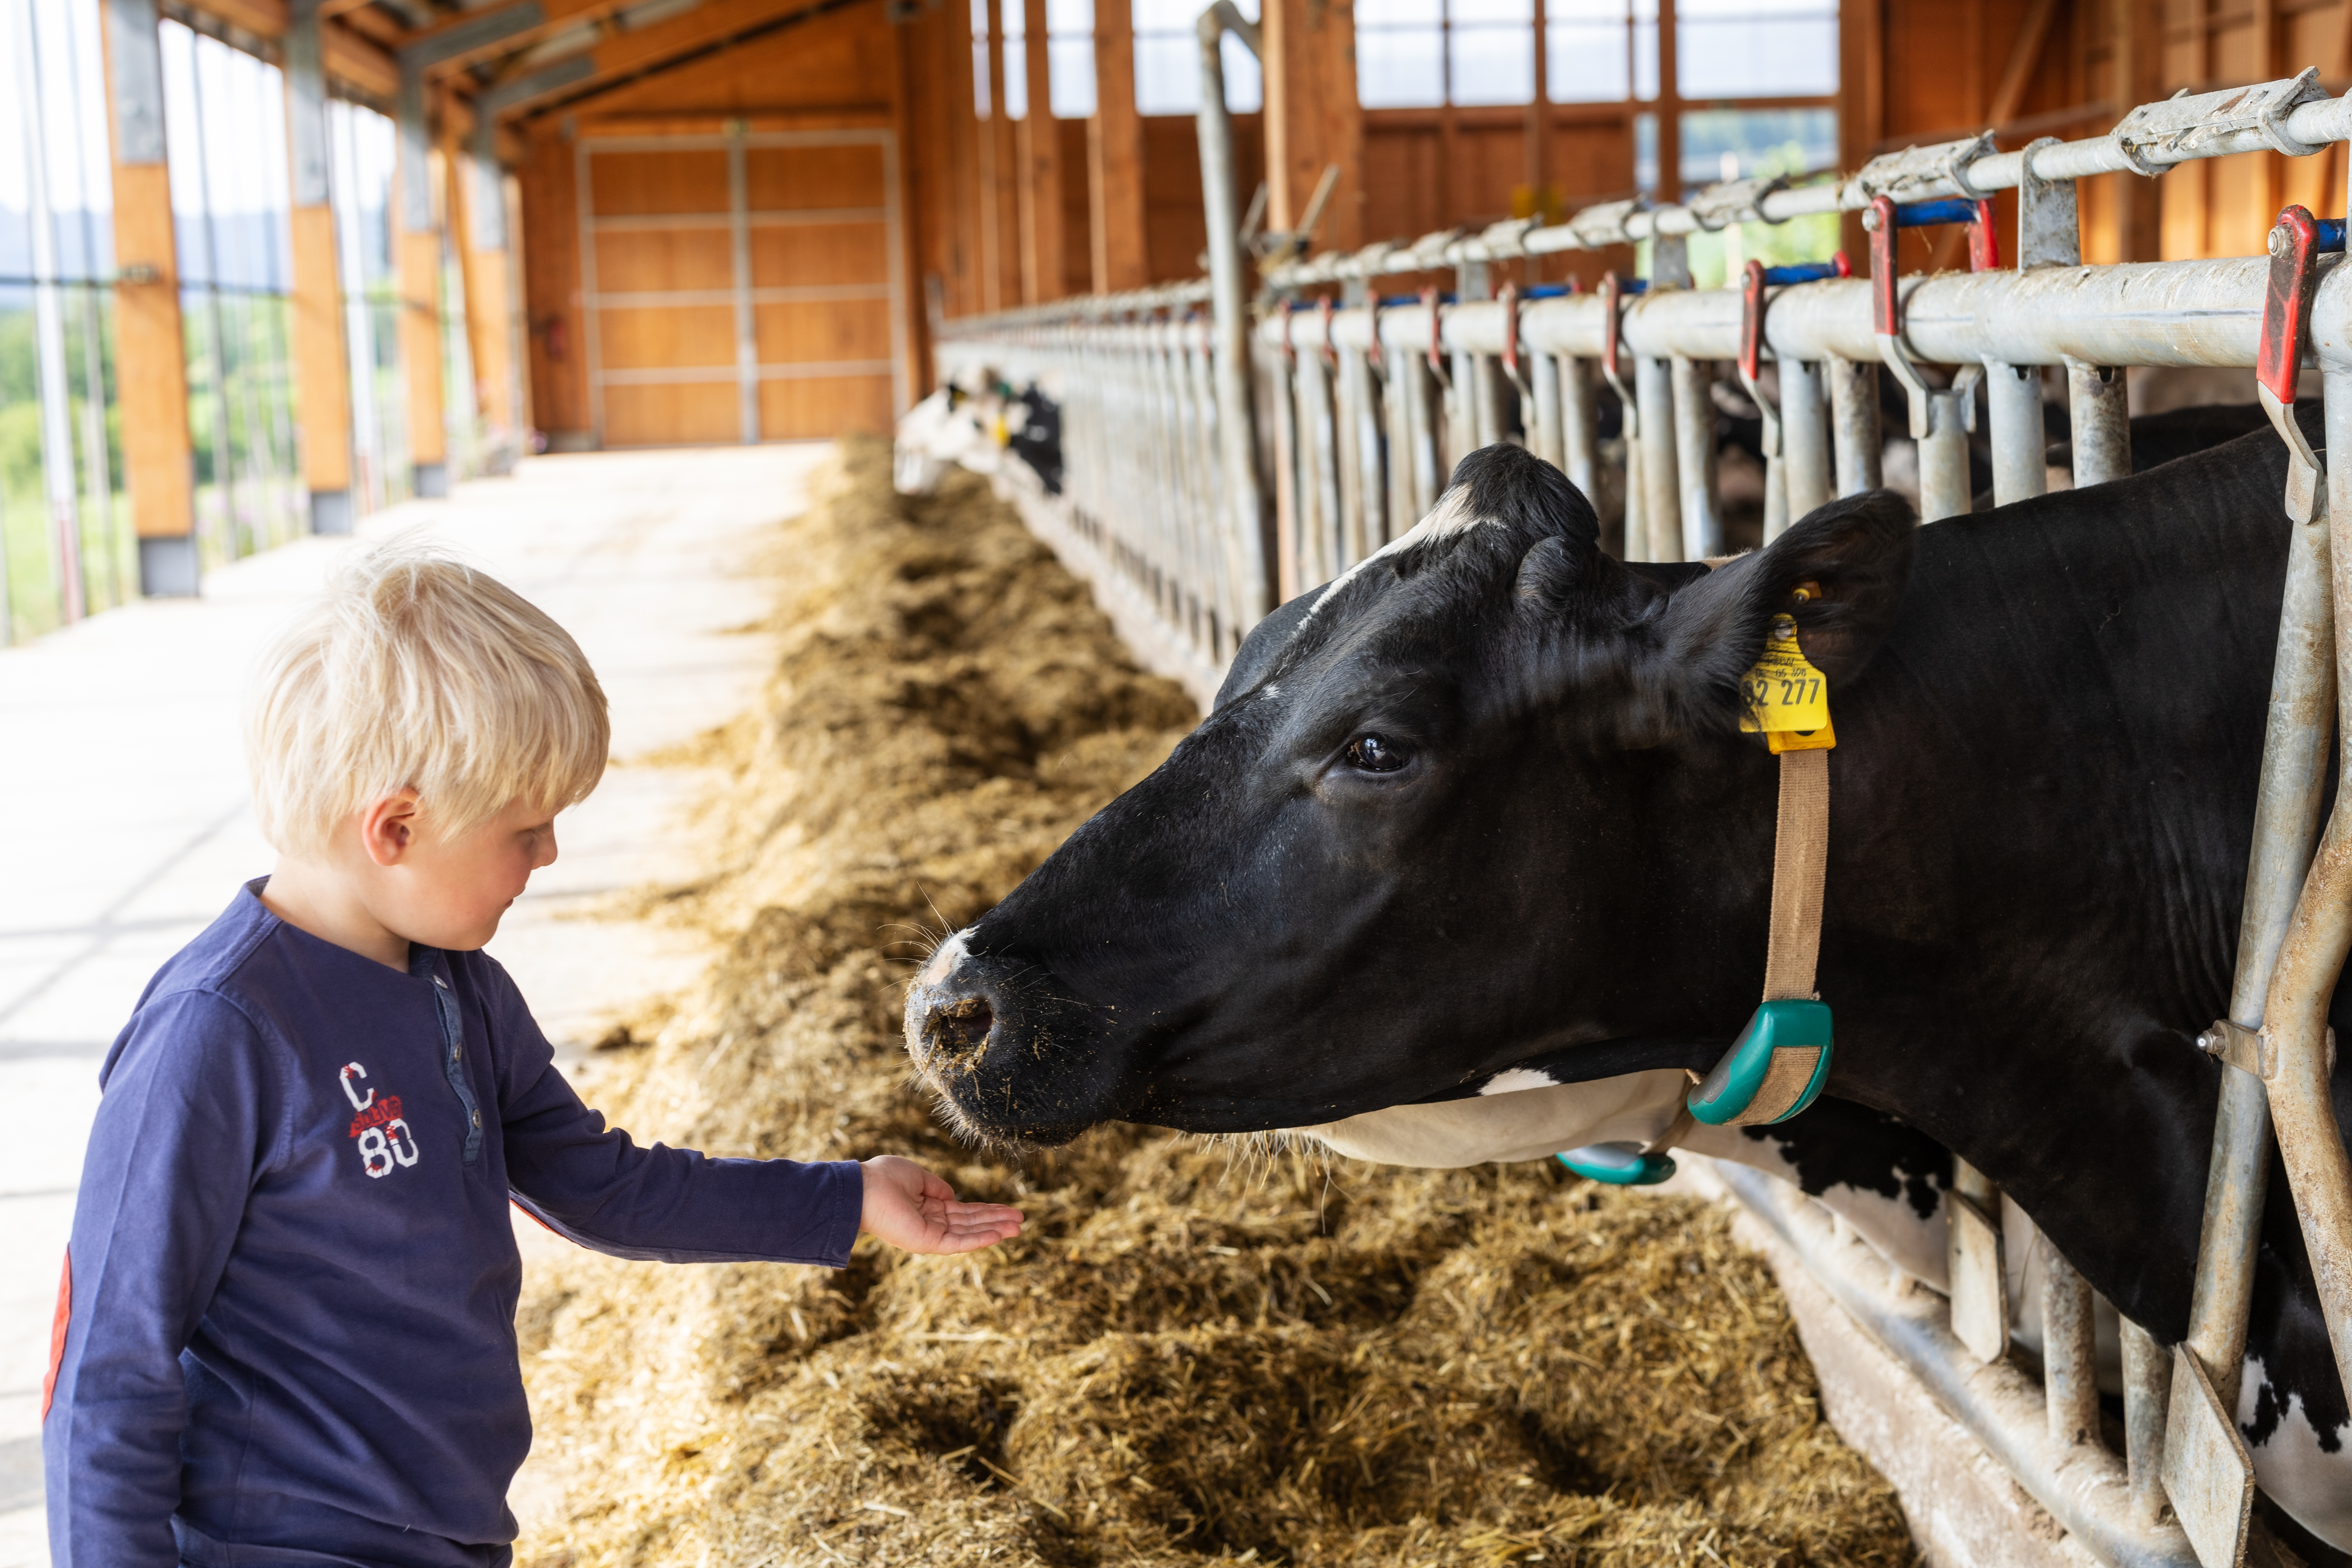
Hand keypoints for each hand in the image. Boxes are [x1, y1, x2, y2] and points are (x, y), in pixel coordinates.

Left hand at [858, 1156, 1024, 1254]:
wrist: (862, 1189)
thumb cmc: (883, 1178)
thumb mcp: (916, 1176)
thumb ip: (937, 1187)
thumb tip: (953, 1197)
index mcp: (927, 1207)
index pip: (963, 1211)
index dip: (986, 1210)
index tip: (1008, 1209)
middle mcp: (930, 1223)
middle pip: (970, 1223)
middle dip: (996, 1221)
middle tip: (1021, 1221)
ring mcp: (929, 1234)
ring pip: (968, 1233)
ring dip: (994, 1230)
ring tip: (1018, 1228)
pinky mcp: (926, 1242)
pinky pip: (957, 1241)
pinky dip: (979, 1239)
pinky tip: (998, 1234)